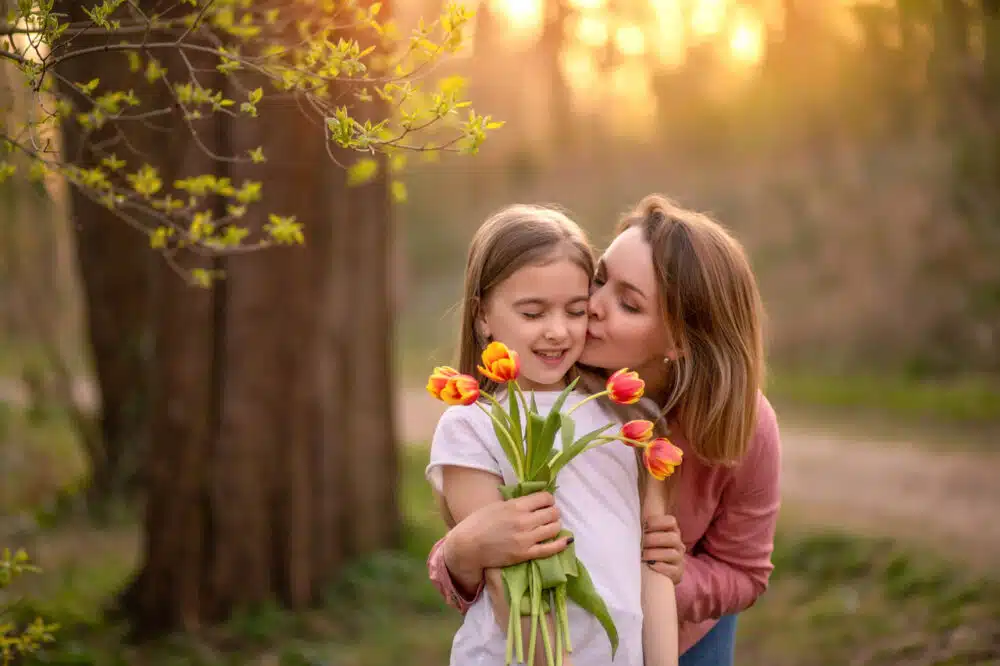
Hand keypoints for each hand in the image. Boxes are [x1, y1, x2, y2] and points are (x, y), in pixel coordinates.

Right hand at [443, 491, 568, 590]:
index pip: (545, 498)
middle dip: (553, 512)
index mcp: (516, 505)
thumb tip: (532, 501)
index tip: (546, 503)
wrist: (468, 545)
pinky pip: (550, 549)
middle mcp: (524, 520)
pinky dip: (561, 543)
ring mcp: (526, 538)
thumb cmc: (478, 523)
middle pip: (552, 512)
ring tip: (551, 526)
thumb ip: (516, 503)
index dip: (548, 500)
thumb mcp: (497, 505)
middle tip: (549, 515)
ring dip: (555, 525)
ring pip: (554, 528)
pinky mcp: (525, 554)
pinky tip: (566, 540)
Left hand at [642, 514, 684, 583]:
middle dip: (654, 539)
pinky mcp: (678, 573)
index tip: (644, 526)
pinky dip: (660, 567)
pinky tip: (650, 565)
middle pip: (672, 538)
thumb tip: (636, 505)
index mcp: (672, 531)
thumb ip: (645, 523)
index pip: (671, 521)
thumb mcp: (648, 534)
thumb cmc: (648, 549)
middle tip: (641, 543)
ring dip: (655, 554)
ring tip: (643, 555)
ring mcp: (679, 559)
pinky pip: (673, 570)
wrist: (655, 573)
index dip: (657, 522)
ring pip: (673, 554)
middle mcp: (678, 544)